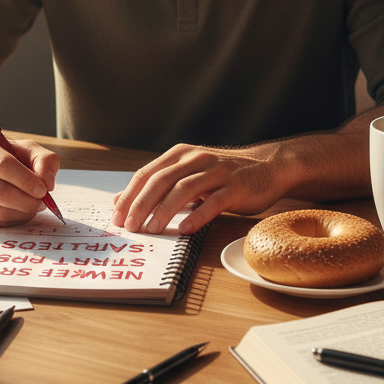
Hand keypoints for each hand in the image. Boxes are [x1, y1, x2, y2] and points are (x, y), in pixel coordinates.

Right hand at [0, 133, 59, 226]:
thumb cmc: (2, 156)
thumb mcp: (25, 148)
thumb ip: (44, 160)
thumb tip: (48, 184)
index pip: (4, 166)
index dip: (27, 181)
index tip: (44, 190)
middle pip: (1, 193)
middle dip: (28, 202)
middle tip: (42, 203)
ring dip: (23, 213)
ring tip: (32, 206)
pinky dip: (13, 219)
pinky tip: (18, 210)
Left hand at [111, 143, 289, 234]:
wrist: (267, 167)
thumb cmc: (223, 175)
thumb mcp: (189, 174)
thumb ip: (159, 185)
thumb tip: (122, 201)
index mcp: (181, 154)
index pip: (148, 174)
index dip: (130, 195)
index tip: (116, 216)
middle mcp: (196, 159)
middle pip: (161, 181)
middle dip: (141, 204)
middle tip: (129, 226)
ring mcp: (217, 172)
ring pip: (184, 190)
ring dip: (164, 210)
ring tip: (152, 229)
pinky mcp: (235, 187)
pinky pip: (213, 202)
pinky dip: (197, 216)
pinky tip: (184, 229)